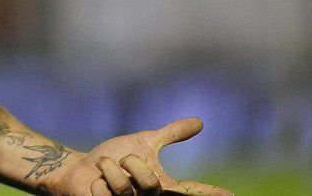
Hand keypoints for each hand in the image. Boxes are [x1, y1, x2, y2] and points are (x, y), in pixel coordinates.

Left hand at [46, 118, 231, 195]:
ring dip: (109, 168)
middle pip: (151, 182)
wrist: (80, 168)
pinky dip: (97, 179)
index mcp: (161, 186)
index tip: (231, 194)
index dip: (209, 193)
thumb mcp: (144, 143)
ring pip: (124, 185)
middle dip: (132, 163)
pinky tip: (95, 184)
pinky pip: (103, 191)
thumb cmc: (114, 158)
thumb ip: (171, 135)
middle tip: (122, 162)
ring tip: (105, 172)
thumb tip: (200, 122)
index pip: (190, 191)